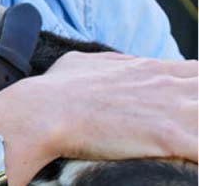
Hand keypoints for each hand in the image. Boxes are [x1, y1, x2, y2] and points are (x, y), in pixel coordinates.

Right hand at [28, 51, 197, 161]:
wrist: (42, 111)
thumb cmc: (56, 90)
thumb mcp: (84, 62)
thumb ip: (111, 64)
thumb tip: (116, 65)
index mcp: (149, 69)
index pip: (195, 73)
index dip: (194, 87)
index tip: (185, 102)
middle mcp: (166, 85)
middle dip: (196, 107)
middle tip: (180, 124)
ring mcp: (172, 110)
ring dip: (196, 129)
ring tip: (181, 142)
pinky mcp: (169, 137)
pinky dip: (198, 156)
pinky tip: (188, 163)